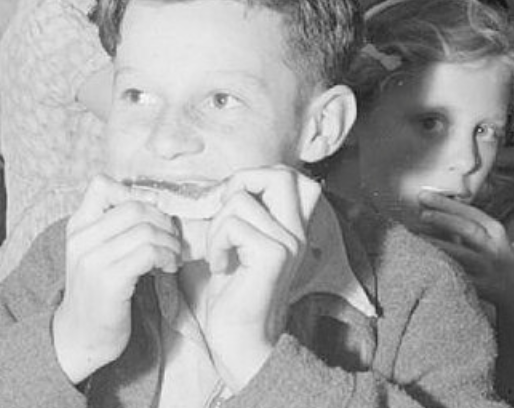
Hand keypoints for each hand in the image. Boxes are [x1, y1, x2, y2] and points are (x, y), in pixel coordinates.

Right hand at [52, 175, 181, 383]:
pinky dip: (167, 257)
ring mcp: (92, 259)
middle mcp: (81, 238)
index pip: (101, 184)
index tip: (152, 216)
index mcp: (77, 226)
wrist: (80, 336)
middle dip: (164, 221)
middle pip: (135, 207)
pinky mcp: (108, 280)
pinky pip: (149, 252)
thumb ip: (114, 228)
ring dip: (170, 242)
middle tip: (173, 239)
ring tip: (173, 257)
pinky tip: (168, 268)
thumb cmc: (98, 293)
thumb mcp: (97, 252)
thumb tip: (157, 204)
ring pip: (146, 229)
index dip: (136, 194)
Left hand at [202, 166, 320, 391]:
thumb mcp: (242, 244)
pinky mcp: (272, 254)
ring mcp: (288, 242)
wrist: (240, 338)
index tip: (233, 202)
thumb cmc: (234, 292)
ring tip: (220, 254)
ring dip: (216, 226)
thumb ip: (247, 214)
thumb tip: (228, 186)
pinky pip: (232, 225)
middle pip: (281, 175)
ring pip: (240, 200)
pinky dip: (216, 243)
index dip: (259, 176)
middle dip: (242, 182)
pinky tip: (221, 266)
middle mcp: (297, 231)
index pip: (294, 178)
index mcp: (293, 227)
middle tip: (225, 215)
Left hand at [418, 190, 513, 299]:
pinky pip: (457, 276)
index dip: (446, 203)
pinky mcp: (479, 287)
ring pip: (461, 255)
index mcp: (494, 230)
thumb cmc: (492, 256)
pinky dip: (441, 268)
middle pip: (468, 230)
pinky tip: (423, 262)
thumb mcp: (487, 236)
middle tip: (421, 214)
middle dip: (443, 220)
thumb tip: (428, 204)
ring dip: (438, 245)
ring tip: (416, 237)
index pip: (469, 212)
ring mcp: (487, 268)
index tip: (423, 195)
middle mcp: (493, 247)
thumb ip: (464, 222)